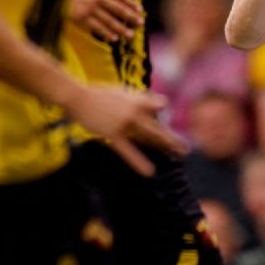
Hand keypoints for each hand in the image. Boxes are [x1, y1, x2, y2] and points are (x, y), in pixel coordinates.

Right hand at [64, 84, 185, 175]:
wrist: (78, 96)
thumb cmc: (99, 94)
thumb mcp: (123, 92)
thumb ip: (141, 99)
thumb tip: (161, 105)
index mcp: (138, 99)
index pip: (158, 107)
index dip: (165, 116)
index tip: (171, 125)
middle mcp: (135, 112)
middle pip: (158, 127)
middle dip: (172, 139)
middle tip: (186, 149)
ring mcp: (126, 124)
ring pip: (150, 137)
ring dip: (165, 146)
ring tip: (179, 156)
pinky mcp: (114, 134)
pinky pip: (129, 151)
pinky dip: (139, 161)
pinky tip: (150, 172)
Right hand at [68, 0, 143, 40]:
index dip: (130, 2)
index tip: (139, 9)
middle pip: (118, 8)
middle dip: (130, 17)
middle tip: (140, 23)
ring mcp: (89, 7)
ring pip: (109, 20)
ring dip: (121, 28)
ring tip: (130, 35)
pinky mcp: (80, 17)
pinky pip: (96, 27)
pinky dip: (106, 33)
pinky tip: (113, 38)